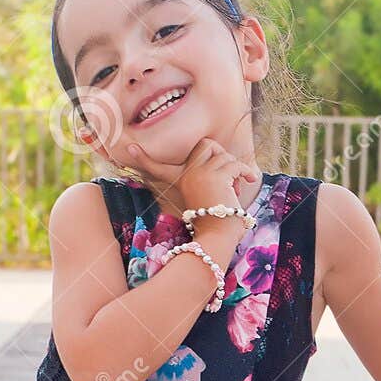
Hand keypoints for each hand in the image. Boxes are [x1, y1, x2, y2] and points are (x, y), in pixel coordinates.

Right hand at [121, 134, 258, 217]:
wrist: (218, 236)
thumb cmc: (216, 222)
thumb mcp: (205, 199)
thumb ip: (207, 181)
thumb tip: (225, 165)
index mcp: (180, 181)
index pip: (158, 167)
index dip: (144, 159)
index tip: (130, 149)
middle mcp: (187, 175)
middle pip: (207, 143)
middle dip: (222, 154)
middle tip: (227, 174)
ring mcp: (201, 174)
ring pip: (226, 155)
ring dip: (236, 171)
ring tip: (233, 189)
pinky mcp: (217, 177)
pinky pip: (236, 164)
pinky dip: (246, 172)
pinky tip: (249, 181)